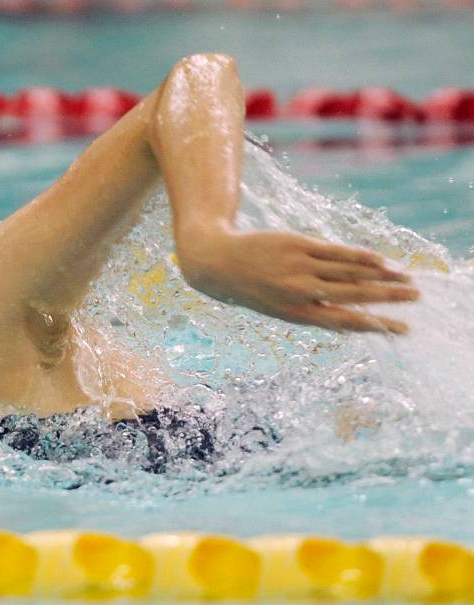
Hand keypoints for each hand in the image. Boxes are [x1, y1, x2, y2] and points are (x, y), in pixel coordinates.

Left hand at [176, 230, 418, 333]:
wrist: (216, 263)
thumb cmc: (252, 289)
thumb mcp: (279, 309)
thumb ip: (313, 311)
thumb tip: (350, 319)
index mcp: (296, 314)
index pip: (346, 322)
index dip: (377, 325)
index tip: (403, 329)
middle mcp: (300, 292)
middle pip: (354, 296)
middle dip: (388, 298)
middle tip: (417, 297)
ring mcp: (299, 267)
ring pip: (349, 273)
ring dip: (382, 276)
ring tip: (406, 278)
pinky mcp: (297, 245)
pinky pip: (336, 252)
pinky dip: (360, 257)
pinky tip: (381, 260)